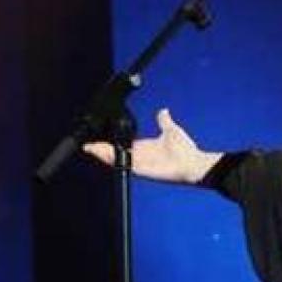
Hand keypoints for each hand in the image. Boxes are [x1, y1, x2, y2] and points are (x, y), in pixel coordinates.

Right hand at [82, 109, 220, 184]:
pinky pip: (124, 165)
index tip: (98, 136)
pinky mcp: (142, 170)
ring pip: (116, 159)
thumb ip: (163, 121)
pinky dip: (113, 161)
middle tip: (88, 144)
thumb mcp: (170, 130)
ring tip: (91, 148)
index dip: (110, 141)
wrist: (193, 164)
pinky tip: (104, 155)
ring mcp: (140, 164)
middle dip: (101, 149)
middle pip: (115, 152)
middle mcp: (140, 156)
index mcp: (144, 147)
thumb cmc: (185, 151)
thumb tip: (163, 110)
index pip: (122, 144)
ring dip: (103, 154)